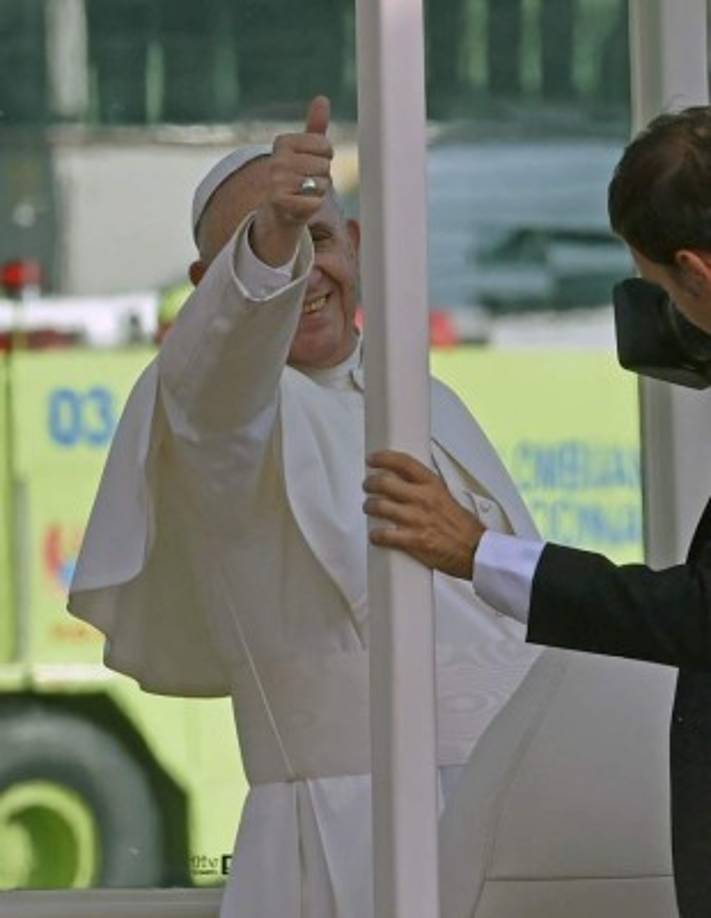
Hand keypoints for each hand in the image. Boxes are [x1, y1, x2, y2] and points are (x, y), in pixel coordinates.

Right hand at [251, 95, 333, 266]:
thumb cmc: (296, 179)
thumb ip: (315, 127)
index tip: (309, 165)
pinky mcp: (280, 202)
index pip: (325, 146)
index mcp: (283, 142)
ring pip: (321, 184)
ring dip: (318, 192)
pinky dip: (313, 206)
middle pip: (325, 166)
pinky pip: (315, 201)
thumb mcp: (305, 152)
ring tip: (303, 194)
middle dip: (322, 177)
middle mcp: (277, 160)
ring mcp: (277, 181)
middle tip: (306, 184)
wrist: (278, 213)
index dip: (325, 159)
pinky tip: (301, 206)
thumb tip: (323, 99)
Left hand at [363, 451, 485, 579]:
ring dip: (369, 507)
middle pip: (384, 482)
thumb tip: (404, 483)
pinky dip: (375, 535)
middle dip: (370, 483)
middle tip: (368, 486)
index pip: (403, 462)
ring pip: (379, 506)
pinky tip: (376, 535)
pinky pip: (383, 535)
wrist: (475, 551)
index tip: (372, 459)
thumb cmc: (462, 527)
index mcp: (432, 485)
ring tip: (370, 508)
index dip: (383, 458)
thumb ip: (425, 489)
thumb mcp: (446, 496)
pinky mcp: (413, 541)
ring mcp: (416, 519)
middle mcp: (423, 499)